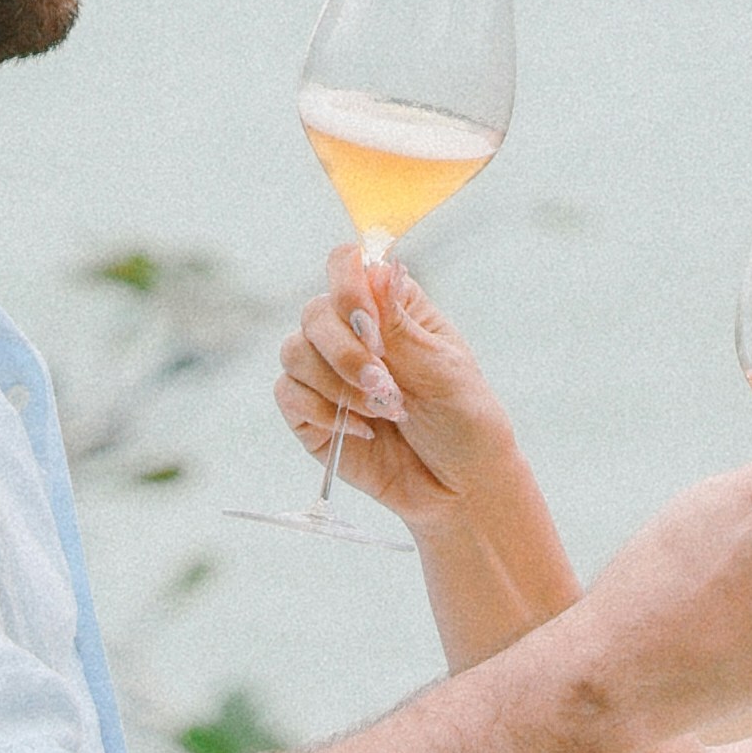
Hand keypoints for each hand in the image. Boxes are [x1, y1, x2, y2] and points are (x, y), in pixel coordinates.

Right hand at [275, 244, 525, 536]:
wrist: (459, 488)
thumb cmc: (464, 420)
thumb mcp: (443, 370)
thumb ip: (399, 326)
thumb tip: (380, 267)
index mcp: (388, 306)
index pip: (346, 264)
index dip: (348, 287)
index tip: (373, 328)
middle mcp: (351, 332)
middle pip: (315, 312)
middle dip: (347, 353)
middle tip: (387, 388)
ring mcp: (327, 373)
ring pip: (294, 351)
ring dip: (338, 385)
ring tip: (384, 413)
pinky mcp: (310, 414)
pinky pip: (287, 394)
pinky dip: (323, 412)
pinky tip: (363, 431)